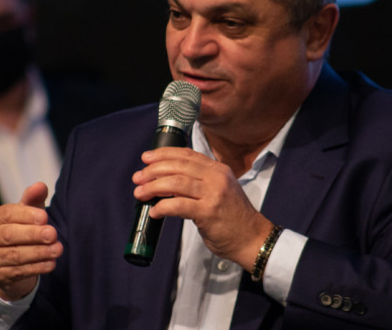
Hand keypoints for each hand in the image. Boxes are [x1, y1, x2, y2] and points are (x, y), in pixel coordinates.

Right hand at [0, 182, 62, 300]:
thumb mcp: (27, 212)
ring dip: (39, 253)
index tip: (45, 217)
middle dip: (33, 235)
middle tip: (52, 234)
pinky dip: (37, 267)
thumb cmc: (21, 229)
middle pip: (9, 235)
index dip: (26, 215)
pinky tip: (51, 263)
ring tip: (57, 249)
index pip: (7, 214)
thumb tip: (40, 186)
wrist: (10, 262)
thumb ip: (33, 199)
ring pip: (15, 255)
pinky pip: (19, 271)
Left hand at [133, 148, 272, 271]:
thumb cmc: (233, 218)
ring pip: (175, 182)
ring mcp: (213, 194)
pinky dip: (162, 206)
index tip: (146, 158)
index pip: (187, 154)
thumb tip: (166, 181)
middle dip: (153, 170)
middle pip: (178, 166)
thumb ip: (200, 182)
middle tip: (138, 178)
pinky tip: (154, 211)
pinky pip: (178, 205)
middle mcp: (217, 178)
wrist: (252, 238)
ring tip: (140, 193)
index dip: (163, 154)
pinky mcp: (208, 212)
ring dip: (153, 187)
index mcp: (218, 170)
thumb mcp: (220, 190)